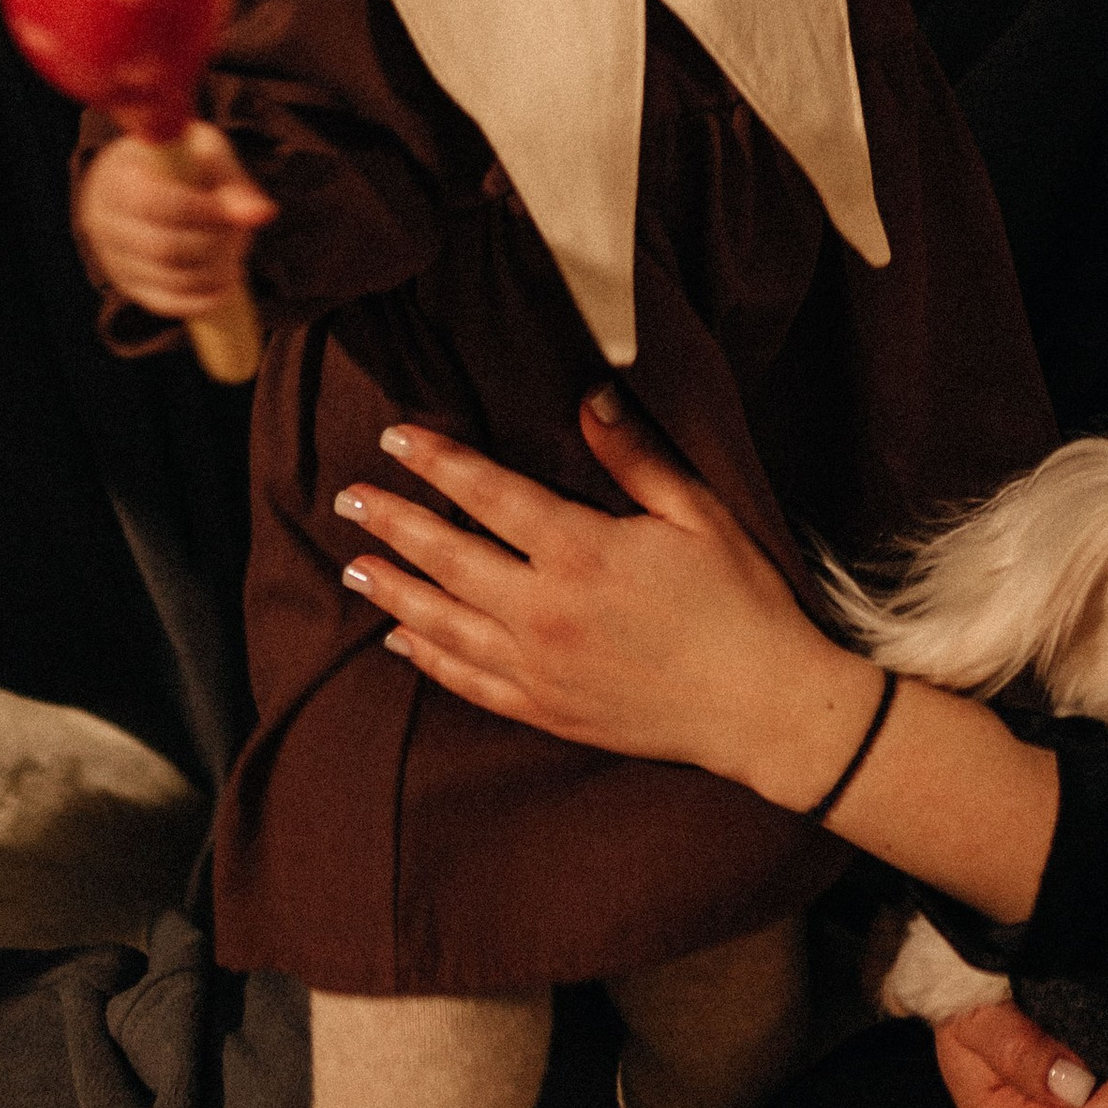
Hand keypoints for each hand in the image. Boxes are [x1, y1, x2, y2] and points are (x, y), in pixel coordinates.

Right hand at [75, 123, 272, 319]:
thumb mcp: (205, 153)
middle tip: (240, 236)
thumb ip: (233, 182)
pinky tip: (225, 283)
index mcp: (117, 177)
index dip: (199, 211)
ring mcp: (111, 257)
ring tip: (235, 254)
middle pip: (161, 247)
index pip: (153, 203)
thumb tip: (263, 215)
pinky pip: (165, 302)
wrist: (146, 177)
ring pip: (167, 278)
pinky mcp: (128, 284)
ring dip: (213, 272)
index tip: (230, 212)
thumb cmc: (182, 160)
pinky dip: (202, 299)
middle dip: (212, 245)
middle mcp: (103, 221)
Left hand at [333, 392, 874, 806]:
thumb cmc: (740, 601)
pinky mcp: (546, 711)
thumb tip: (589, 396)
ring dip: (394, 591)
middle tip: (347, 500)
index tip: (394, 438)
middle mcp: (546, 611)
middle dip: (392, 524)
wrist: (760, 706)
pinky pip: (467, 681)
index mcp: (583, 552)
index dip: (437, 462)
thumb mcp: (699, 512)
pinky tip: (400, 641)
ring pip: (443, 623)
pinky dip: (427, 658)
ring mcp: (539, 667)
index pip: (488, 494)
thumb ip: (636, 457)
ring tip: (353, 567)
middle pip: (448, 557)